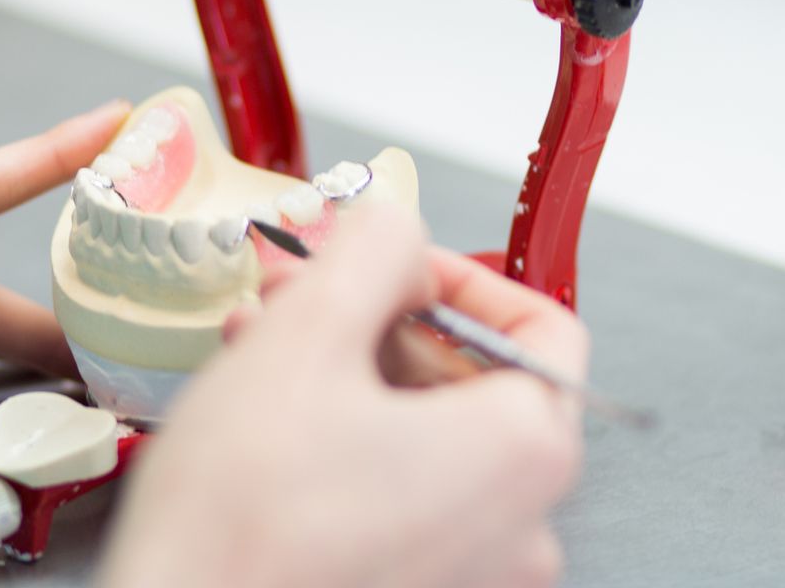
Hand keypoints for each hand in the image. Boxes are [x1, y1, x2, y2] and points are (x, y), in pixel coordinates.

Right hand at [100, 205, 588, 587]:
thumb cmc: (241, 528)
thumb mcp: (307, 334)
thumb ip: (374, 249)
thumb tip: (398, 230)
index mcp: (525, 452)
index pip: (543, 326)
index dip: (457, 274)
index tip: (390, 262)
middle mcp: (520, 524)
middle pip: (473, 379)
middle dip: (377, 318)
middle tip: (302, 291)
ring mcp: (470, 573)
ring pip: (424, 434)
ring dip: (345, 371)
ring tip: (259, 344)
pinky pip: (399, 494)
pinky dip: (342, 441)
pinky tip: (264, 417)